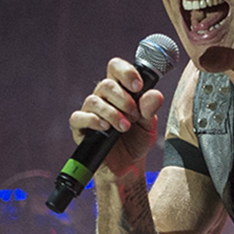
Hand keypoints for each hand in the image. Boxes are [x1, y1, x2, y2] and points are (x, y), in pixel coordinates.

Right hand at [68, 57, 165, 177]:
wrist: (129, 166)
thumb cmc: (137, 140)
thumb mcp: (149, 125)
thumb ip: (150, 109)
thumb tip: (155, 94)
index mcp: (120, 91)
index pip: (116, 68)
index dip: (126, 73)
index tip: (138, 87)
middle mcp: (103, 98)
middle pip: (105, 84)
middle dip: (123, 99)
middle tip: (134, 115)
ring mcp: (91, 112)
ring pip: (93, 100)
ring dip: (112, 113)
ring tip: (125, 127)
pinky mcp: (81, 128)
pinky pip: (78, 117)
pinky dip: (93, 120)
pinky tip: (106, 128)